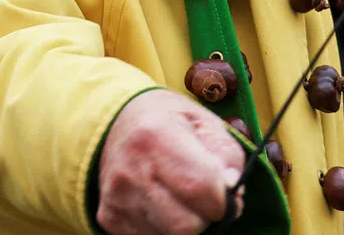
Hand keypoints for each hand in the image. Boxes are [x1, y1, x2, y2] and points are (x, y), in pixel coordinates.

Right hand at [97, 90, 246, 234]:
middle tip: (208, 199)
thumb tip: (232, 191)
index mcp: (156, 135)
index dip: (224, 199)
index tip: (229, 194)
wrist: (119, 123)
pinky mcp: (111, 218)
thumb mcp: (205, 121)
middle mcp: (131, 170)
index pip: (199, 187)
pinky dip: (167, 227)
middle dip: (206, 216)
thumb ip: (226, 154)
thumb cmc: (169, 120)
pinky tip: (166, 203)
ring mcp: (118, 198)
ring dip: (188, 223)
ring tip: (185, 197)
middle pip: (185, 225)